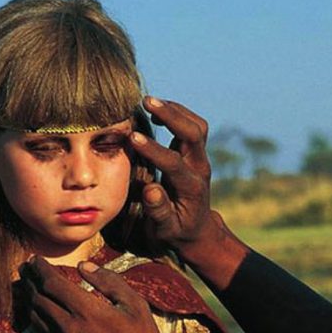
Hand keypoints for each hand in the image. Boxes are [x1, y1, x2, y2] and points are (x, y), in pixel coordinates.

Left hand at [20, 257, 169, 332]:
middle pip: (37, 298)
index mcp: (85, 310)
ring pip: (35, 316)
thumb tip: (84, 267)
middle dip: (30, 280)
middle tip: (26, 268)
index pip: (51, 283)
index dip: (40, 268)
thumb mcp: (136, 307)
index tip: (35, 259)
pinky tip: (36, 314)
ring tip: (28, 287)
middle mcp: (67, 326)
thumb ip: (110, 282)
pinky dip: (34, 319)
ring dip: (28, 299)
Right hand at [131, 98, 232, 267]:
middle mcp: (199, 169)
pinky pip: (192, 126)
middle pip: (194, 134)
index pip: (174, 163)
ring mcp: (199, 159)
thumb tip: (150, 190)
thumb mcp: (166, 229)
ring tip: (149, 102)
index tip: (132, 137)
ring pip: (197, 126)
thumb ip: (158, 211)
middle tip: (145, 101)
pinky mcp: (195, 154)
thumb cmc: (177, 231)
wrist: (197, 230)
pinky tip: (156, 111)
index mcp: (191, 188)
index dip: (154, 149)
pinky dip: (176, 114)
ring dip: (175, 110)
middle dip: (171, 115)